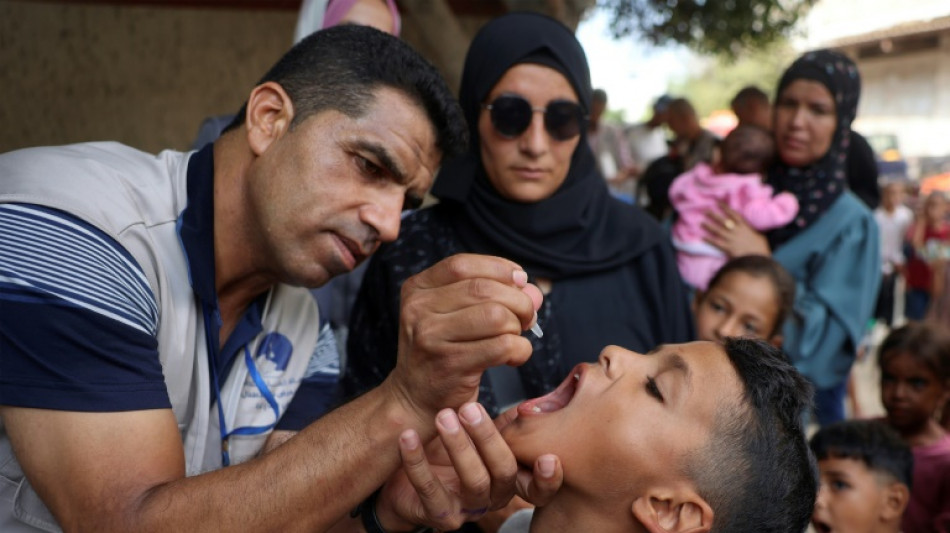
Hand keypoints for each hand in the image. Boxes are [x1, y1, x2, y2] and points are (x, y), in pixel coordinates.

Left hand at [376, 403, 560, 531]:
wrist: (402, 480)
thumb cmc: (447, 453)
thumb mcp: (480, 438)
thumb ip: (507, 424)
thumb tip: (533, 402)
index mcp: (507, 480)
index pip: (537, 488)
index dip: (547, 479)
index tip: (548, 458)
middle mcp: (492, 498)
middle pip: (503, 472)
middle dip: (488, 438)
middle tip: (469, 408)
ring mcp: (466, 510)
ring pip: (473, 481)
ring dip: (458, 446)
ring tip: (443, 417)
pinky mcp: (436, 515)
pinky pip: (428, 489)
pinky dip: (417, 460)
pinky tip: (409, 436)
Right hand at [384, 254, 542, 426]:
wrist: (415, 399)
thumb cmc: (442, 353)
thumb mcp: (456, 316)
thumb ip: (494, 295)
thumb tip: (532, 290)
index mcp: (417, 289)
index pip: (462, 265)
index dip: (498, 268)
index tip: (519, 280)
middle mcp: (419, 309)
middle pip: (484, 289)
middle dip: (518, 301)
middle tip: (526, 317)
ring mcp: (431, 337)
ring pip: (496, 316)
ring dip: (518, 327)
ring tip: (515, 337)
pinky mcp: (450, 364)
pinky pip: (502, 346)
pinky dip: (520, 350)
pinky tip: (514, 357)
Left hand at [702, 203, 770, 257]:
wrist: (758, 258)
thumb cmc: (761, 247)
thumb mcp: (759, 235)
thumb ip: (751, 230)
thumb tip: (750, 229)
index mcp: (744, 226)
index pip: (733, 214)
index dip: (725, 208)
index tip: (718, 203)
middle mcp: (736, 230)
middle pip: (722, 221)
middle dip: (713, 215)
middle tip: (705, 211)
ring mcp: (731, 239)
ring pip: (717, 230)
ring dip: (709, 226)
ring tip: (701, 223)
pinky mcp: (727, 248)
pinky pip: (716, 243)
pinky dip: (709, 240)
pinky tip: (703, 237)